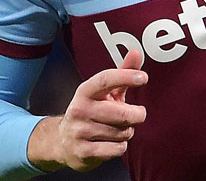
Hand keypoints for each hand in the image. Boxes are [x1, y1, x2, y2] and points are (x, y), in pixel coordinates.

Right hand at [29, 49, 147, 171]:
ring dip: (127, 132)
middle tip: (136, 114)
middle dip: (136, 115)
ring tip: (117, 129)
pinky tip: (111, 142)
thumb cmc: (91, 112)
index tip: (143, 77)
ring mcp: (80, 132)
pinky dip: (121, 146)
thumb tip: (137, 52)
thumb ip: (122, 73)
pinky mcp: (83, 152)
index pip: (105, 80)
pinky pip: (117, 149)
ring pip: (122, 133)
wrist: (62, 141)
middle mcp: (80, 110)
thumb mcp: (104, 92)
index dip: (125, 76)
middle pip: (122, 114)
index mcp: (85, 91)